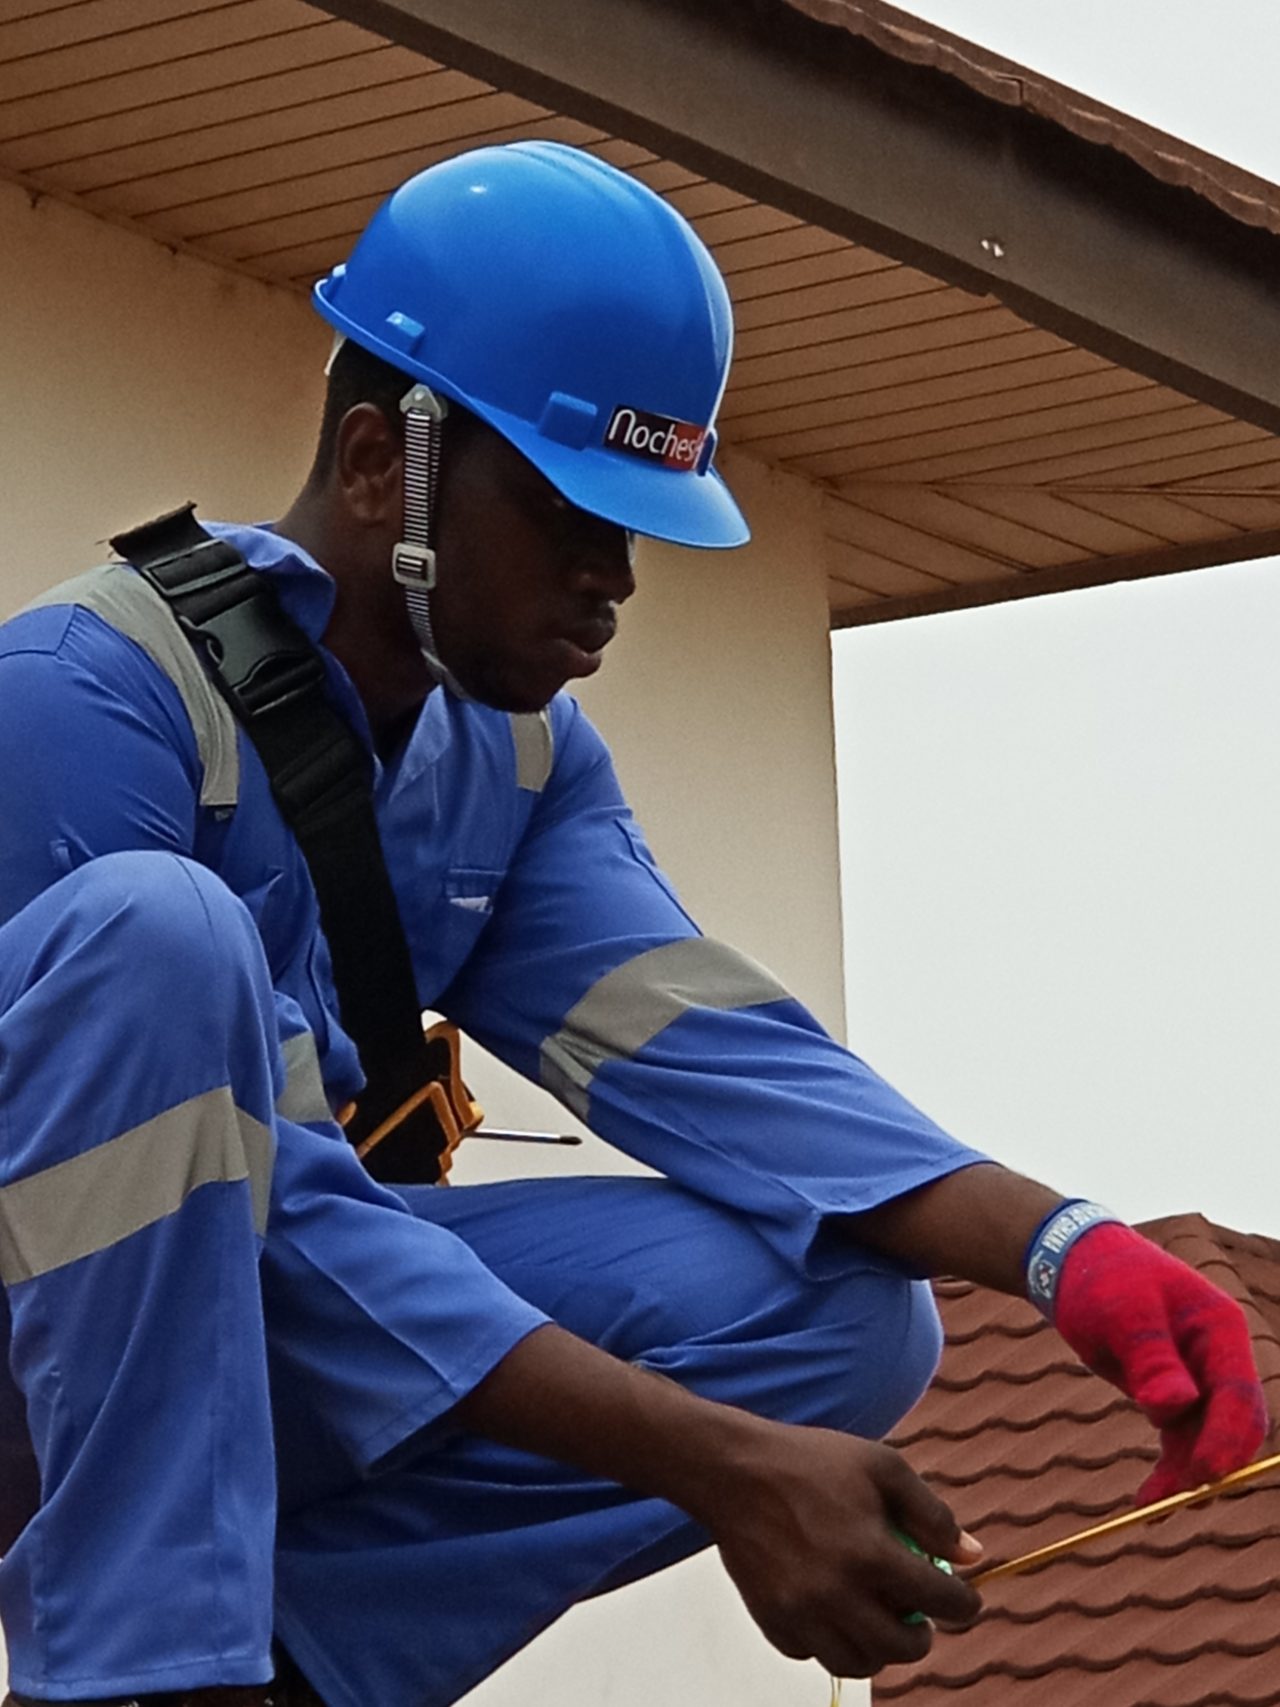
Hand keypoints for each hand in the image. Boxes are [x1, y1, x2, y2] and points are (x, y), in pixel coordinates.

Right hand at [696, 1428, 982, 1677]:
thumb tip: (971, 1555)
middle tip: (920, 1617)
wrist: (734, 1470)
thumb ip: (932, 1513)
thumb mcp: (882, 1466)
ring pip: (857, 1664)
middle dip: (922, 1636)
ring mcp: (802, 1613)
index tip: (965, 1600)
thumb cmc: (810, 1462)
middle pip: (900, 1648)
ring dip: (879, 1647)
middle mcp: (837, 1593)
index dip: (964, 1604)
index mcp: (869, 1552)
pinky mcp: (773, 1621)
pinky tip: (834, 1609)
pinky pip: (814, 1654)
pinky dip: (831, 1641)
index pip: (939, 1600)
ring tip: (880, 1619)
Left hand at [1052, 1223, 1269, 1502]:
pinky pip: (1180, 1438)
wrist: (1072, 1264)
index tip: (1203, 1475)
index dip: (1225, 1438)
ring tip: (1152, 1507)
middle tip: (1176, 1499)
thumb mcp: (1121, 1313)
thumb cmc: (1101, 1280)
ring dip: (1185, 1475)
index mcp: (1219, 1327)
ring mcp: (1198, 1377)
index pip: (1238, 1393)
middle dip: (1210, 1465)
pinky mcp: (1172, 1394)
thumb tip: (1174, 1408)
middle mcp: (1217, 1355)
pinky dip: (1169, 1467)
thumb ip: (1151, 1359)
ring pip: (1205, 1438)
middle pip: (1232, 1424)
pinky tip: (1147, 1499)